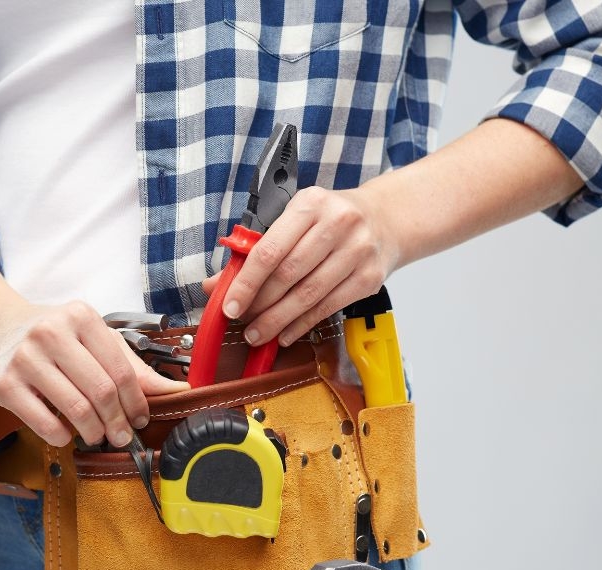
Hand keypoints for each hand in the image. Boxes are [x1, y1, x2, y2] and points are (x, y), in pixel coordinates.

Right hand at [0, 300, 187, 447]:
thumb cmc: (50, 335)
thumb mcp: (90, 336)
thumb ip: (130, 363)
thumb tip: (175, 389)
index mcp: (80, 317)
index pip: (121, 368)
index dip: (137, 401)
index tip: (140, 418)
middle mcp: (51, 333)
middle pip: (101, 391)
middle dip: (118, 422)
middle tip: (122, 436)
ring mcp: (25, 359)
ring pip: (76, 410)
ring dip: (94, 432)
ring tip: (97, 436)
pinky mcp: (5, 385)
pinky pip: (45, 423)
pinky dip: (63, 436)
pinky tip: (67, 433)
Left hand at [204, 185, 399, 346]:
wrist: (385, 219)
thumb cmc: (330, 219)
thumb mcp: (294, 219)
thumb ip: (255, 248)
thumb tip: (217, 285)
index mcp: (311, 204)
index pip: (270, 249)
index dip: (246, 282)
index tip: (229, 305)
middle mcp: (338, 223)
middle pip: (288, 274)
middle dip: (259, 304)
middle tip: (242, 322)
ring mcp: (358, 251)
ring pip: (309, 295)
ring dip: (278, 320)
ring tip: (258, 334)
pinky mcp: (370, 277)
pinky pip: (328, 307)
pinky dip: (302, 324)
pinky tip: (285, 333)